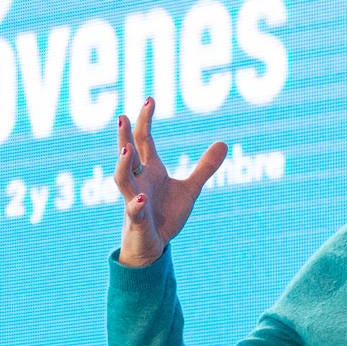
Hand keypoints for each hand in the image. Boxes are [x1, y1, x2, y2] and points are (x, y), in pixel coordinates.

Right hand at [113, 96, 228, 266]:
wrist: (152, 246)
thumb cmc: (166, 215)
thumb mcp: (190, 189)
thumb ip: (204, 167)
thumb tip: (224, 143)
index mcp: (150, 170)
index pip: (143, 140)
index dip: (145, 120)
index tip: (149, 99)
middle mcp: (139, 181)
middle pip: (127, 155)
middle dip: (124, 136)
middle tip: (122, 117)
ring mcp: (134, 200)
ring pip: (122, 180)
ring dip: (123, 165)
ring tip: (126, 150)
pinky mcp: (137, 221)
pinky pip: (133, 211)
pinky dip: (135, 205)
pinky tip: (141, 199)